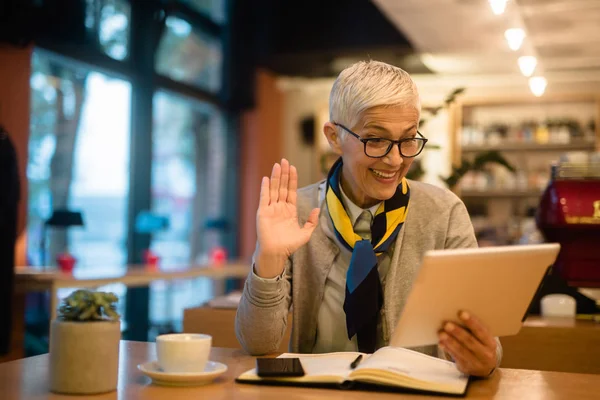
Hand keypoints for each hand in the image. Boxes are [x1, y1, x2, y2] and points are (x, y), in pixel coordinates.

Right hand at [255, 159, 319, 277]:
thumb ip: (312, 221)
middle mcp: (280, 207)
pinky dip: (265, 188)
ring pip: (274, 189)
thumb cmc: (289, 245)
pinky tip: (267, 178)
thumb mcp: (305, 233)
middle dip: (284, 174)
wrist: (276, 253)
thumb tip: (317, 208)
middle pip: (283, 187)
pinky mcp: (263, 212)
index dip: (292, 179)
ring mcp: (271, 208)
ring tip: (277, 165)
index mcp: (290, 210)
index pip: (291, 191)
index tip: (293, 168)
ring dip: (276, 177)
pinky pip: (264, 198)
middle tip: (285, 160)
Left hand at [438, 311, 496, 376]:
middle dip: (458, 332)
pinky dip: (447, 349)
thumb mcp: (484, 340)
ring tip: (441, 333)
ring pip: (461, 350)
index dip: (472, 322)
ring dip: (450, 341)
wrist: (484, 370)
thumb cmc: (481, 347)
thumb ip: (475, 330)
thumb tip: (458, 315)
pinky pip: (455, 357)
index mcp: (490, 343)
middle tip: (447, 324)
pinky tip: (441, 343)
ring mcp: (476, 362)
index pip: (481, 331)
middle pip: (470, 341)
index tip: (461, 313)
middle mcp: (485, 354)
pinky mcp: (465, 367)